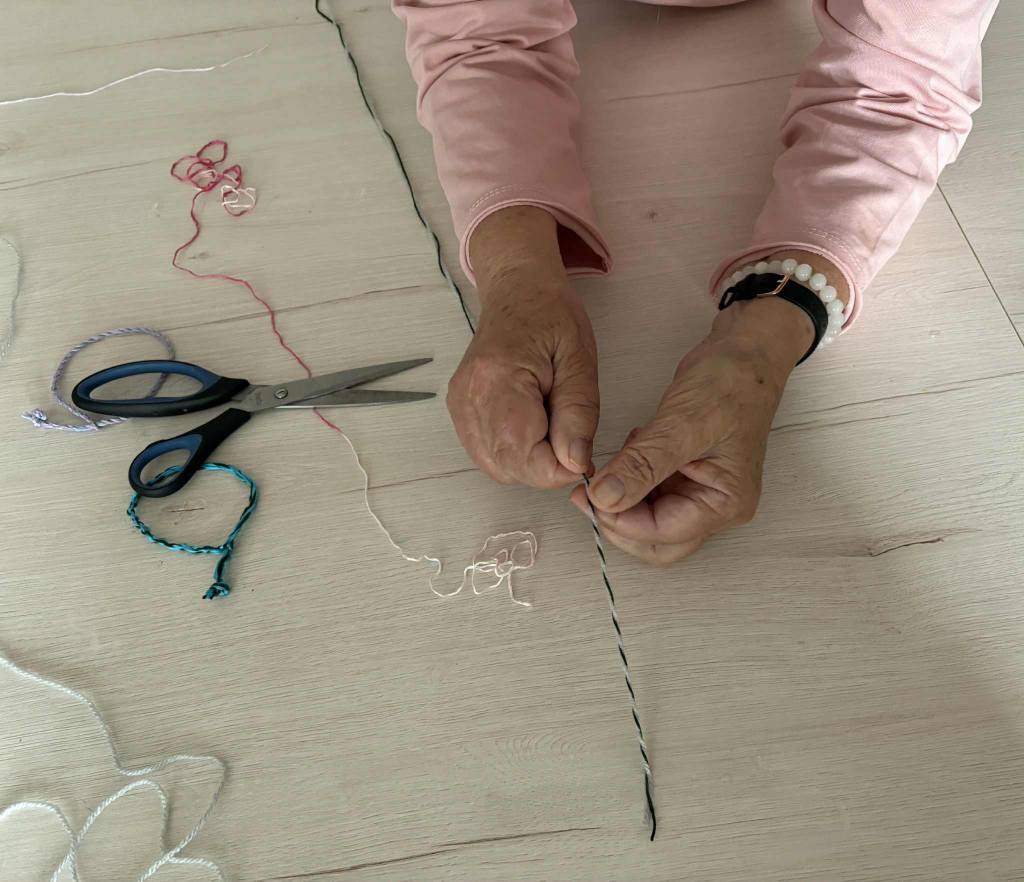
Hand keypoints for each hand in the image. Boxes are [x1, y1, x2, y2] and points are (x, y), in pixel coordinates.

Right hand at [448, 207, 598, 487]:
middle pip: (510, 469)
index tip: (581, 449)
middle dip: (547, 465)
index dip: (560, 468)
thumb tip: (575, 465)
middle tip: (568, 430)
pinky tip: (531, 425)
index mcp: (499, 382)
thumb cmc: (551, 316)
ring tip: (549, 422)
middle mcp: (469, 400)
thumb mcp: (579, 361)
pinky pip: (488, 455)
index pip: (526, 460)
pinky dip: (515, 453)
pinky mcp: (459, 411)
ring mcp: (460, 407)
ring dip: (531, 461)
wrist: (516, 290)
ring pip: (499, 468)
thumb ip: (578, 415)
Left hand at [570, 293, 813, 563]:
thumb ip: (642, 466)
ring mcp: (702, 493)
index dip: (621, 522)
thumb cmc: (729, 383)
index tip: (589, 496)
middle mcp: (716, 507)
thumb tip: (604, 500)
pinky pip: (651, 494)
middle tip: (587, 491)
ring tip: (609, 464)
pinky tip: (629, 450)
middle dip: (619, 521)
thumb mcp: (681, 424)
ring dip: (622, 500)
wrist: (746, 351)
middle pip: (657, 540)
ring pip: (649, 519)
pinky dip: (631, 479)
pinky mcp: (687, 476)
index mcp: (725, 503)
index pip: (663, 535)